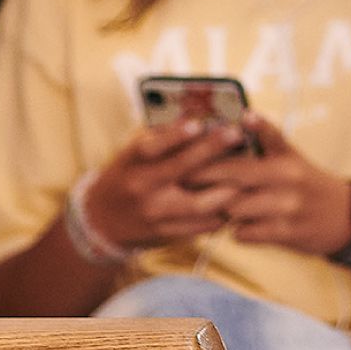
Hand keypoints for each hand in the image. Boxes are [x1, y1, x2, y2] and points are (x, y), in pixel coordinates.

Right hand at [81, 122, 244, 249]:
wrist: (102, 222)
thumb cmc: (127, 175)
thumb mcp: (133, 154)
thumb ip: (161, 136)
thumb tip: (199, 115)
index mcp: (132, 163)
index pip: (151, 147)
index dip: (174, 136)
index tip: (197, 123)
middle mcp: (142, 188)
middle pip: (180, 169)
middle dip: (210, 150)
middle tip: (235, 134)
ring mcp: (156, 214)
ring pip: (199, 202)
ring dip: (227, 186)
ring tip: (248, 168)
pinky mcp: (168, 234)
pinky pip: (203, 225)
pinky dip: (223, 210)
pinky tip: (240, 197)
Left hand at [194, 116, 350, 257]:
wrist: (346, 218)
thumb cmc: (309, 184)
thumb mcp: (293, 157)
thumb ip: (268, 141)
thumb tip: (238, 122)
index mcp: (286, 155)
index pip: (251, 140)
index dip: (223, 139)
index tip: (196, 139)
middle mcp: (288, 177)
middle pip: (235, 174)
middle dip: (204, 177)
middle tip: (182, 179)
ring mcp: (287, 206)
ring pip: (235, 207)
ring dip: (221, 209)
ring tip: (213, 207)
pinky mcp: (286, 232)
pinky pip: (245, 233)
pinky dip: (238, 232)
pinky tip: (240, 228)